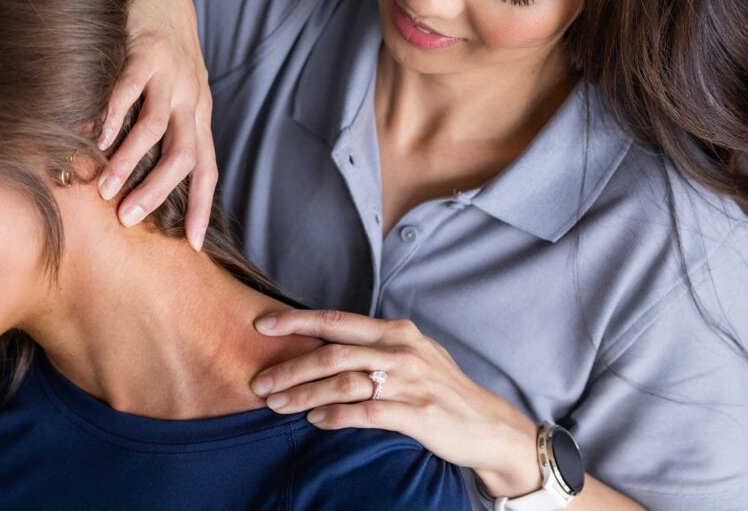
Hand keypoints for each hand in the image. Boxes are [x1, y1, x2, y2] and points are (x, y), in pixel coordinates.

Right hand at [95, 0, 216, 250]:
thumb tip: (146, 175)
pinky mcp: (147, 51)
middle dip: (158, 193)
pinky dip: (113, 117)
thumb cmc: (164, 48)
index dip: (201, 206)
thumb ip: (169, 128)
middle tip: (129, 220)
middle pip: (184, 156)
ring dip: (130, 162)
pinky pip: (130, 90)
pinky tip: (95, 138)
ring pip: (155, 128)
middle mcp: (192, 100)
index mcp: (199, 114)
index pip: (207, 168)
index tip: (191, 243)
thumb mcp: (177, 92)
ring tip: (105, 189)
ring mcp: (172, 75)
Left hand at [250, 309, 542, 498]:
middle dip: (290, 367)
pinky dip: (334, 416)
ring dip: (303, 394)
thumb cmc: (443, 390)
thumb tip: (327, 345)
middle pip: (332, 353)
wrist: (489, 426)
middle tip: (259, 381)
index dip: (297, 321)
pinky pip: (363, 413)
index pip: (337, 321)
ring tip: (277, 404)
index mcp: (396, 332)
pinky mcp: (415, 414)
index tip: (262, 325)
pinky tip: (315, 420)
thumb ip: (374, 347)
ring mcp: (409, 382)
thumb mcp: (412, 355)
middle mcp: (400, 351)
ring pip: (342, 383)